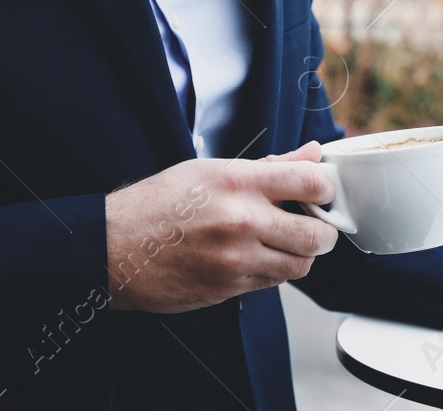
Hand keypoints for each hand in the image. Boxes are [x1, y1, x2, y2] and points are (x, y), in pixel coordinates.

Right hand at [104, 140, 338, 311]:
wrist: (114, 248)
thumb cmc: (160, 203)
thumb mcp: (212, 169)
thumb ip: (270, 165)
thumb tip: (312, 154)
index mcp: (239, 183)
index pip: (312, 182)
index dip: (328, 187)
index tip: (323, 190)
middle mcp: (242, 222)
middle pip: (318, 235)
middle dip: (324, 230)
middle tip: (316, 223)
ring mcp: (236, 260)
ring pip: (300, 264)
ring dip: (302, 254)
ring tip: (286, 240)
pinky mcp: (228, 288)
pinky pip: (273, 283)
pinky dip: (275, 271)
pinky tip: (258, 256)